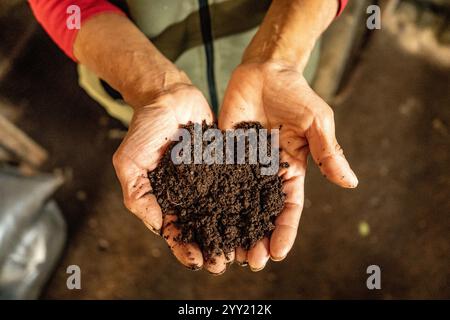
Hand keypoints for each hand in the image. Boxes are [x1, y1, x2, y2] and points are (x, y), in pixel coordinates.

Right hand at [113, 83, 228, 272]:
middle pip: (202, 225)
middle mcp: (189, 193)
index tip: (198, 260)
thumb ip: (139, 196)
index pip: (175, 229)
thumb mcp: (129, 163)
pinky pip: (237, 185)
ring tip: (244, 248)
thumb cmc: (144, 128)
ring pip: (222, 211)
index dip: (185, 247)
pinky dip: (246, 201)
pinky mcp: (225, 164)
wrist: (169, 95)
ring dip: (232, 231)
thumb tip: (160, 227)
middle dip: (213, 245)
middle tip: (225, 262)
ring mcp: (208, 180)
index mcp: (165, 197)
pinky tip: (256, 216)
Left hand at [219, 61, 357, 270]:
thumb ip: (328, 151)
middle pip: (262, 212)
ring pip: (238, 202)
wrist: (265, 72)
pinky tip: (204, 218)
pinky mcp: (223, 153)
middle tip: (250, 261)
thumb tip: (351, 183)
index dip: (285, 231)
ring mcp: (243, 165)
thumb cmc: (296, 94)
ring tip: (226, 251)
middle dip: (257, 237)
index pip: (290, 208)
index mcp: (292, 170)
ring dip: (234, 227)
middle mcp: (266, 173)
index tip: (277, 253)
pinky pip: (217, 179)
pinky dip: (211, 200)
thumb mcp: (316, 121)